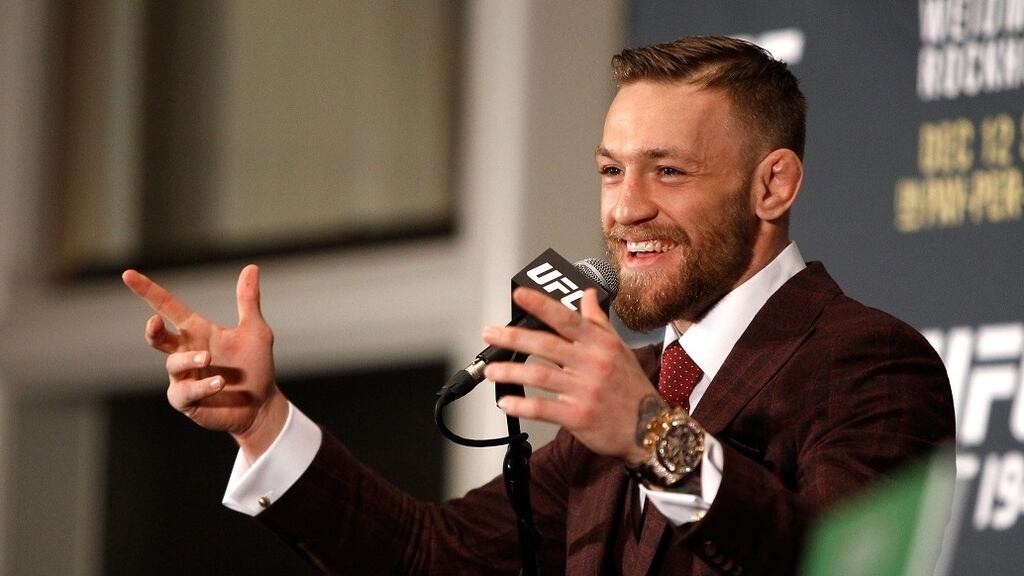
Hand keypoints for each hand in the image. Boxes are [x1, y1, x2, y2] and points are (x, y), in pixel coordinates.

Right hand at [122, 265, 287, 461]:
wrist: (262, 404)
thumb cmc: (255, 366)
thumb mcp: (255, 331)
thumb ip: (248, 302)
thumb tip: (251, 267)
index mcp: (197, 332)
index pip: (168, 307)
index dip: (148, 291)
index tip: (128, 275)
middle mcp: (185, 352)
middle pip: (156, 338)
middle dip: (151, 330)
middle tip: (155, 321)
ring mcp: (183, 377)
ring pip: (173, 364)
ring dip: (190, 359)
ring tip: (209, 358)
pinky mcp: (187, 401)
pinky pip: (185, 392)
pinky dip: (202, 386)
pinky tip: (220, 382)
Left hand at [482, 287, 662, 464]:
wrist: (652, 429)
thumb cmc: (632, 388)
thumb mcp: (619, 349)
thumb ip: (598, 322)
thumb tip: (587, 294)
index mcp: (600, 344)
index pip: (567, 319)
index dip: (541, 305)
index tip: (519, 295)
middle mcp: (592, 364)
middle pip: (546, 345)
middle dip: (513, 337)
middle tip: (489, 334)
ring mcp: (585, 391)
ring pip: (540, 375)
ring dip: (511, 371)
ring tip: (491, 371)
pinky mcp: (579, 417)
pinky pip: (544, 408)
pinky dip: (522, 405)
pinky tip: (505, 402)